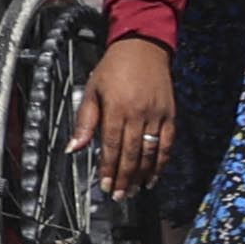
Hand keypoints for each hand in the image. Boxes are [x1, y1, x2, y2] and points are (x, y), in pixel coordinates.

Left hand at [68, 39, 173, 198]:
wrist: (142, 47)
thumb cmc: (113, 68)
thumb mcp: (91, 90)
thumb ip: (84, 121)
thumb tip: (74, 148)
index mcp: (116, 107)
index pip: (112, 146)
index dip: (109, 169)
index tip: (105, 186)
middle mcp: (138, 113)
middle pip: (131, 153)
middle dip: (125, 178)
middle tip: (119, 196)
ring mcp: (157, 114)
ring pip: (150, 152)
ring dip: (142, 175)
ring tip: (134, 191)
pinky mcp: (170, 114)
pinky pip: (167, 144)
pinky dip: (161, 163)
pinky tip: (154, 177)